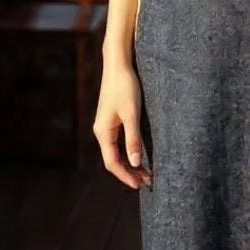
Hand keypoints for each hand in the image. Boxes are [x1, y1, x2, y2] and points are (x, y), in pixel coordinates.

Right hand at [92, 56, 151, 188]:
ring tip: (146, 171)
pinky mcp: (112, 118)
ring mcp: (106, 124)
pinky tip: (139, 153)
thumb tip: (134, 163)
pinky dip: (128, 150)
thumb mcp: (132, 114)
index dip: (125, 176)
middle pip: (113, 159)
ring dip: (129, 162)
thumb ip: (133, 139)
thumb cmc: (125, 87)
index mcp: (103, 132)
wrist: (118, 64)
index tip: (139, 185)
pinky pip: (118, 141)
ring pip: (116, 150)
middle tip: (147, 181)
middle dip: (129, 172)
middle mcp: (101, 130)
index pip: (112, 162)